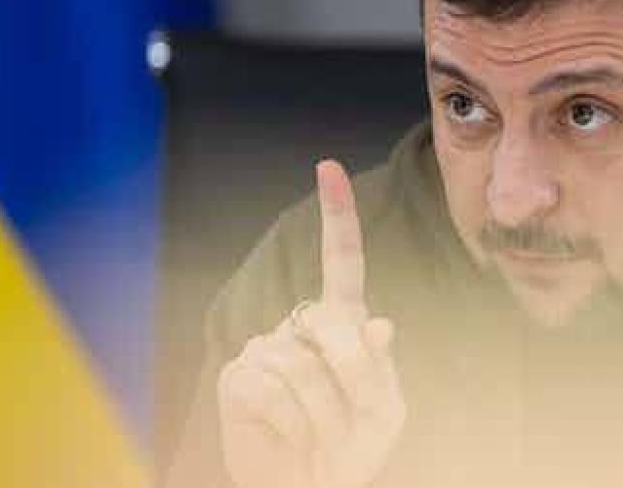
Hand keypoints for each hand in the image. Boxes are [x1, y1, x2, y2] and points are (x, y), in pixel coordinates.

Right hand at [218, 160, 406, 487]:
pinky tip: (292, 438)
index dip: (337, 216)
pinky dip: (295, 424)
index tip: (329, 167)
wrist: (312, 486)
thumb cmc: (350, 447)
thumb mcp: (384, 410)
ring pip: (302, 365)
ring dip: (326, 414)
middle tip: (357, 418)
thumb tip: (377, 324)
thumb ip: (382, 368)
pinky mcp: (237, 377)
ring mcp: (263, 347)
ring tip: (323, 437)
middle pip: (332, 324)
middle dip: (355, 375)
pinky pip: (273, 390)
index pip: (342, 262)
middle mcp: (299, 326)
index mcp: (341, 323)